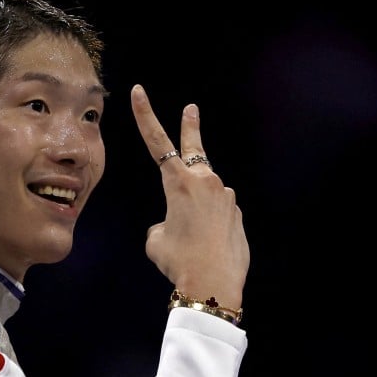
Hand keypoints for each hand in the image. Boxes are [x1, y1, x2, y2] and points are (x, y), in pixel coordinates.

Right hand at [130, 84, 248, 309]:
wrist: (213, 285)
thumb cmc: (179, 261)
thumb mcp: (156, 239)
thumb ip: (164, 222)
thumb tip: (178, 222)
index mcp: (179, 183)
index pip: (157, 142)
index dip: (146, 116)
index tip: (139, 92)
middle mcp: (206, 182)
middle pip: (194, 150)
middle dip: (190, 128)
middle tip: (192, 109)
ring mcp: (225, 197)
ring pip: (204, 195)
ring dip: (194, 209)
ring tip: (190, 241)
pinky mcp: (237, 215)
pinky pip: (216, 215)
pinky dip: (207, 227)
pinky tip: (206, 248)